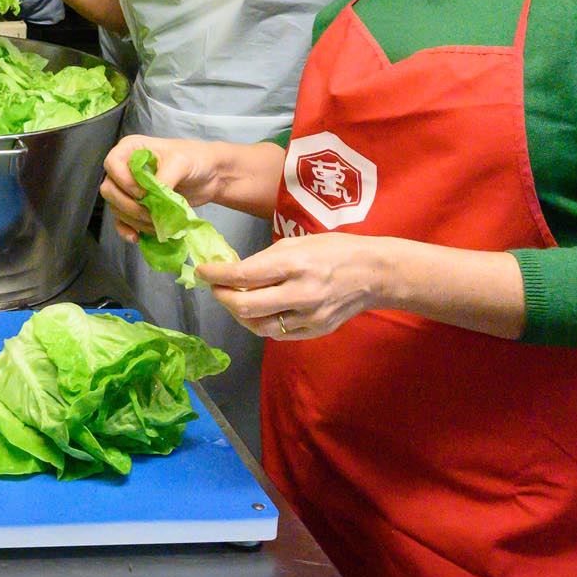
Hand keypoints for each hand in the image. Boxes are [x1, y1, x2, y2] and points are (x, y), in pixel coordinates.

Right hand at [99, 134, 227, 244]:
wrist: (210, 176)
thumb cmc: (195, 160)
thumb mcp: (181, 162)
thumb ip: (164, 178)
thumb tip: (151, 200)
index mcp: (131, 149)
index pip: (112, 164)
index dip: (123, 181)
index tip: (143, 193)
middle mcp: (125, 168)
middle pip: (109, 189)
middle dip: (128, 205)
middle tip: (150, 213)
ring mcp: (129, 188)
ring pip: (116, 207)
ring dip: (134, 219)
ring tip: (156, 225)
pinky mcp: (137, 206)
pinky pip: (122, 220)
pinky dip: (127, 230)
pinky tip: (137, 237)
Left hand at [198, 232, 387, 340]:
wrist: (374, 274)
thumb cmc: (334, 250)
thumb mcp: (297, 242)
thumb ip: (265, 259)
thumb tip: (235, 271)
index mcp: (295, 265)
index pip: (244, 274)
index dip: (216, 275)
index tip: (202, 271)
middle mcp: (301, 294)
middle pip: (246, 306)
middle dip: (222, 297)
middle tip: (215, 287)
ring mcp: (309, 318)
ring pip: (258, 326)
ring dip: (238, 314)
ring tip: (233, 300)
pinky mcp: (315, 332)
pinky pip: (277, 334)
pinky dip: (260, 323)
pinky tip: (257, 311)